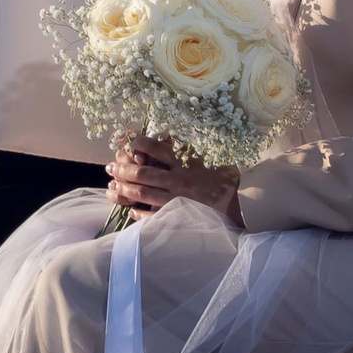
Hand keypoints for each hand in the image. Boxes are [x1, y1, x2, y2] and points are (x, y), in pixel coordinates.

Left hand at [106, 135, 242, 225]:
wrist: (241, 202)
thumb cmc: (225, 177)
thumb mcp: (208, 157)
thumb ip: (188, 148)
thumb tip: (170, 136)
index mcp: (185, 163)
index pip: (157, 149)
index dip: (140, 144)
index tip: (129, 142)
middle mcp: (178, 180)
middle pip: (143, 173)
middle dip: (124, 170)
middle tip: (110, 167)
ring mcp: (177, 200)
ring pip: (144, 195)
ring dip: (125, 191)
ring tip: (112, 188)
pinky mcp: (180, 215)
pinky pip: (154, 216)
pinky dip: (140, 214)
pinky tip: (132, 212)